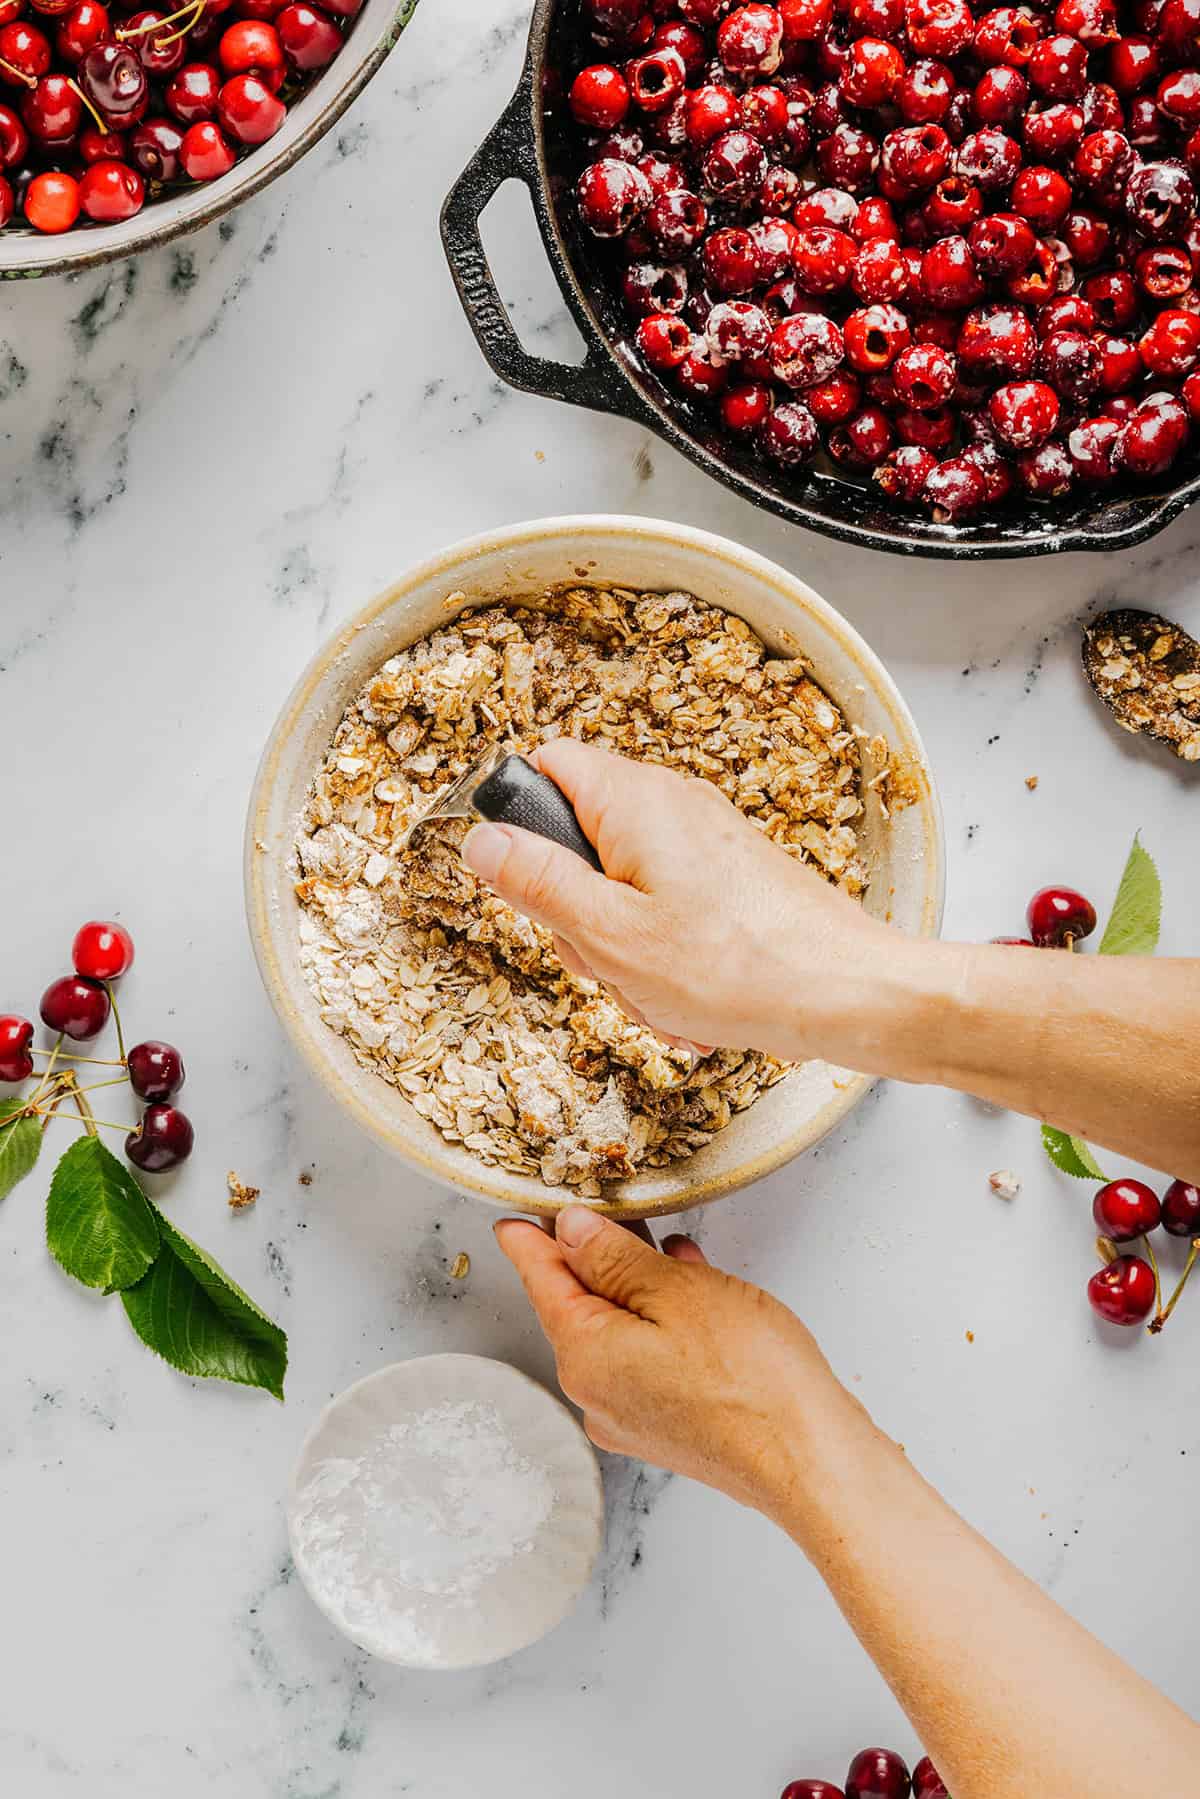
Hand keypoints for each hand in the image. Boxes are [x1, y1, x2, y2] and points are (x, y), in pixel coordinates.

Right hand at [461, 739, 892, 1062]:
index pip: (546, 766)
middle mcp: (673, 805)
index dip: (523, 825)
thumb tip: (481, 840)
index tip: (531, 886)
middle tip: (607, 960)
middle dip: (579, 914)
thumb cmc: (739, 968)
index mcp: (634, 799)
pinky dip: (667, 959)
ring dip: (624, 950)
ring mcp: (707, 841)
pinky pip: (670, 911)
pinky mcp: (732, 878)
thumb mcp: (609, 934)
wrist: (849, 993)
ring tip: (659, 992)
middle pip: (581, 840)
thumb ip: (537, 882)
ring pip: (624, 887)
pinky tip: (690, 1002)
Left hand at [495, 1205, 835, 1517]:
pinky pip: (646, 1354)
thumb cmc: (751, 1377)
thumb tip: (569, 1231)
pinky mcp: (667, 1425)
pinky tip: (687, 1279)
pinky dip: (658, 1314)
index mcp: (583, 1355)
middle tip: (593, 1205)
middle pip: (576, 1306)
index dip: (529, 1239)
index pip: (541, 1281)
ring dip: (631, 1281)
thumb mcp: (676, 1292)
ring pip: (616, 1329)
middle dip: (587, 1254)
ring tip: (650, 1233)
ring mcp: (630, 1415)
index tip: (512, 1215)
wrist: (810, 1461)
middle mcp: (594, 1392)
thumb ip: (615, 1257)